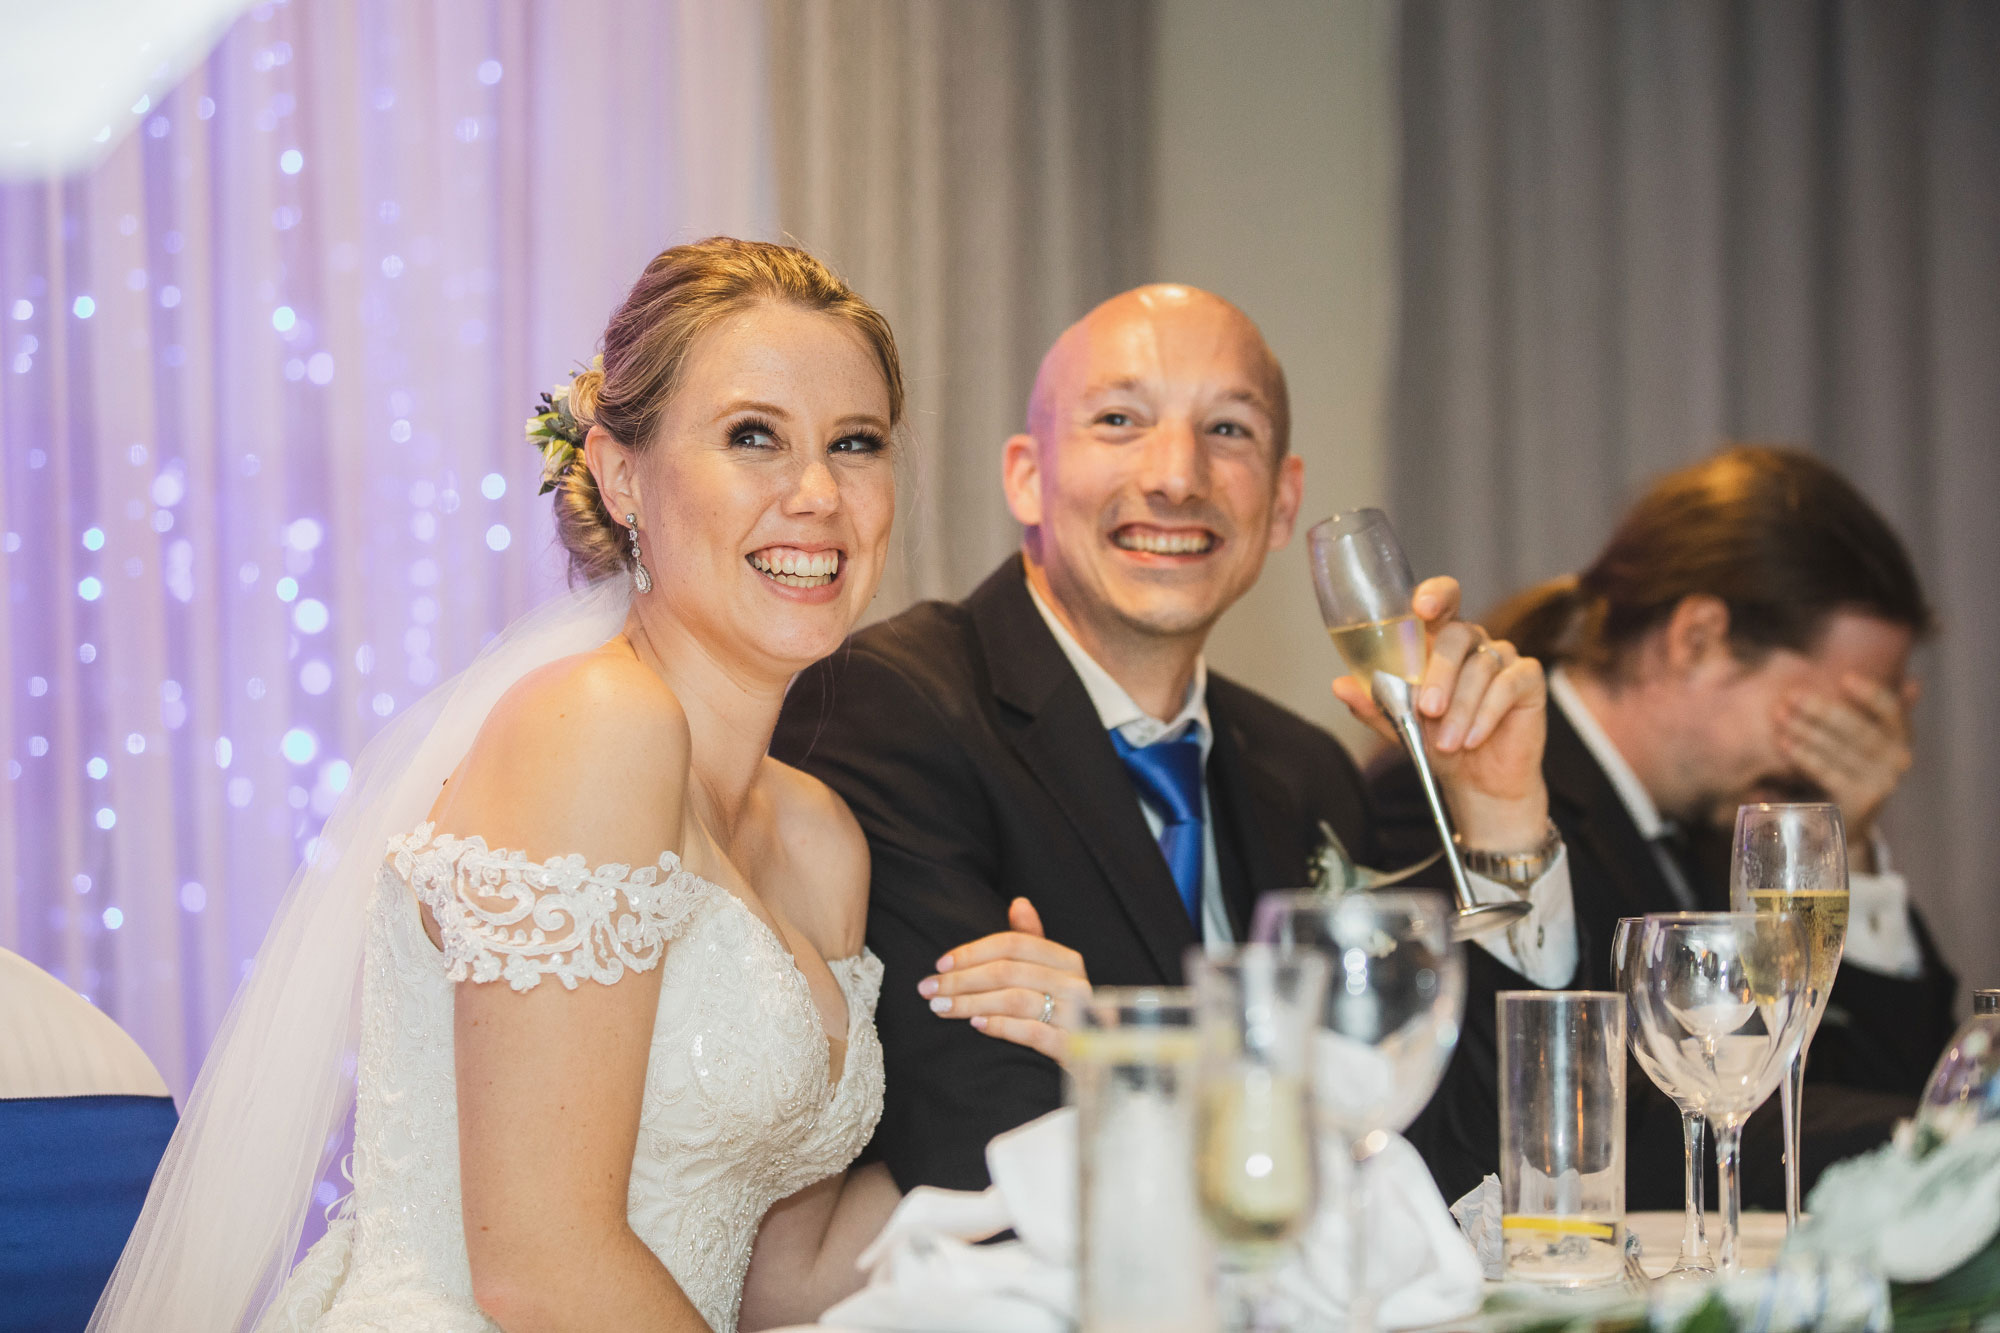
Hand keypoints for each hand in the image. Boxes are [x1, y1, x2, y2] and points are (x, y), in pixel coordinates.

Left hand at [918, 898, 1089, 1062]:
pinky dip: (1000, 1026)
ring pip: (1014, 1000)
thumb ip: (1032, 940)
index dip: (973, 952)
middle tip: (928, 990)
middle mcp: (1074, 983)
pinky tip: (975, 1025)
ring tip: (941, 1008)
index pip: (1013, 944)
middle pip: (1007, 971)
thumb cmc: (1059, 1012)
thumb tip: (1019, 903)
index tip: (939, 965)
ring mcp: (1076, 1016)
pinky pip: (1031, 1032)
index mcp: (1066, 960)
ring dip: (970, 1003)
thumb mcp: (1049, 974)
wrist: (1091, 1060)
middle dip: (961, 980)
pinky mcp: (1071, 1047)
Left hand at [1330, 575, 1549, 849]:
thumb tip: (1339, 685)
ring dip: (1461, 709)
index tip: (1421, 608)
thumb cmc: (1438, 742)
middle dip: (1439, 674)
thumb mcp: (1399, 724)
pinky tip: (1472, 738)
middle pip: (1457, 635)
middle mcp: (1472, 642)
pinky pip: (1509, 685)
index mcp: (1437, 641)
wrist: (1477, 782)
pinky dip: (1487, 714)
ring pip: (1481, 667)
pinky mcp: (1528, 680)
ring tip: (1447, 743)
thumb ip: (1374, 702)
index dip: (1434, 595)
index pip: (1441, 601)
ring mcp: (1502, 658)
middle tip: (1427, 710)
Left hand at [1777, 673, 1917, 855]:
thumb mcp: (1867, 741)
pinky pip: (1829, 774)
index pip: (1892, 711)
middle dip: (1824, 711)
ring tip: (1780, 716)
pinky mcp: (1860, 802)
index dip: (1871, 694)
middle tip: (1792, 696)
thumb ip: (1880, 713)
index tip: (1844, 678)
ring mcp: (1882, 783)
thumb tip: (1915, 683)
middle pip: (1860, 730)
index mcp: (1901, 739)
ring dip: (1807, 730)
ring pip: (1841, 750)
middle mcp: (1898, 761)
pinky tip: (1785, 743)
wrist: (1845, 823)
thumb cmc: (1850, 769)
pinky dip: (1805, 757)